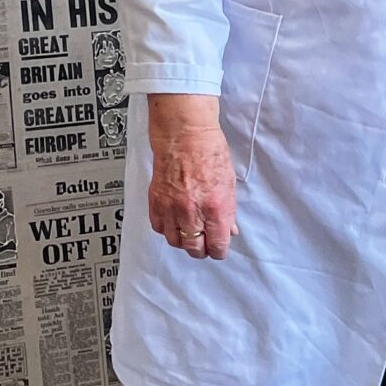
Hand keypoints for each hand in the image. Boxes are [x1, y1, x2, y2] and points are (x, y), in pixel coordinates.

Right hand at [147, 93, 238, 260]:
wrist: (185, 135)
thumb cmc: (208, 151)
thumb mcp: (229, 183)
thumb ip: (228, 211)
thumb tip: (229, 228)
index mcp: (215, 207)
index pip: (218, 245)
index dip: (220, 250)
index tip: (219, 249)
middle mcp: (192, 211)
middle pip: (195, 248)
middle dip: (202, 249)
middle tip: (205, 244)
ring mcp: (171, 208)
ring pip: (175, 241)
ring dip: (184, 240)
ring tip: (190, 232)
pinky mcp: (156, 202)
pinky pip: (159, 227)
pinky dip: (166, 228)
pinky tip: (174, 222)